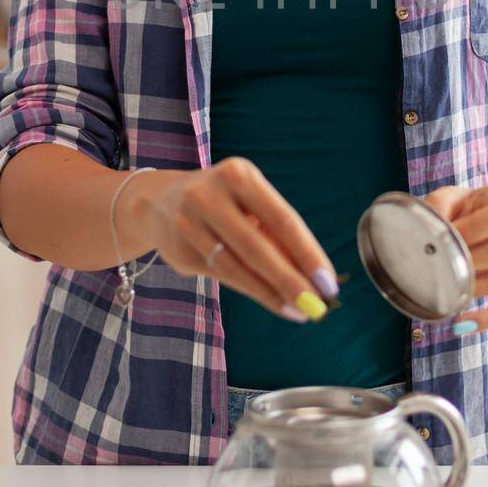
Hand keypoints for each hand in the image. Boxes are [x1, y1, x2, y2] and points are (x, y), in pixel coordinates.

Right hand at [121, 158, 337, 323]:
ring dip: (271, 294)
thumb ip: (277, 235)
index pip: (282, 219)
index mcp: (238, 175)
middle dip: (290, 280)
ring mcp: (188, 223)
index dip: (307, 253)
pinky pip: (221, 276)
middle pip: (257, 247)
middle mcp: (209, 195)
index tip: (328, 281)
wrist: (160, 201)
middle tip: (317, 306)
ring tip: (298, 310)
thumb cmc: (224, 203)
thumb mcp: (251, 203)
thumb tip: (314, 278)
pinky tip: (274, 302)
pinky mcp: (178, 250)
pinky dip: (252, 291)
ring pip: (237, 268)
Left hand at [420, 182, 487, 334]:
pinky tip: (464, 324)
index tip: (442, 241)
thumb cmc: (480, 207)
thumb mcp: (458, 196)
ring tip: (447, 293)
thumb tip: (421, 231)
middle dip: (467, 262)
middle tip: (440, 268)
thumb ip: (439, 206)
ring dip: (474, 289)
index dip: (469, 231)